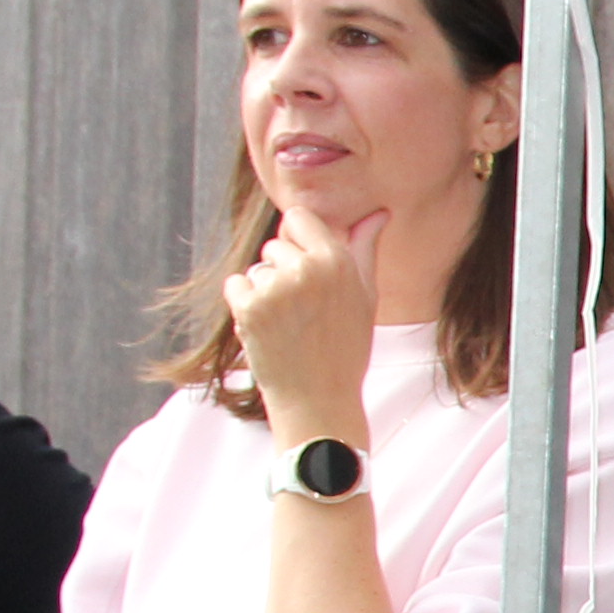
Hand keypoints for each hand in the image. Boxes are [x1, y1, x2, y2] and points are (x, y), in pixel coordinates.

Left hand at [227, 209, 386, 435]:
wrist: (319, 399)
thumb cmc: (345, 348)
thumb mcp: (364, 296)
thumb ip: (364, 249)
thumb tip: (377, 213)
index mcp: (337, 262)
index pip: (299, 217)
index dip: (299, 240)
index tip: (306, 268)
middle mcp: (306, 270)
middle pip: (275, 245)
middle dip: (282, 270)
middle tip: (303, 310)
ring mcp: (275, 288)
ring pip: (256, 269)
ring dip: (264, 291)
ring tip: (287, 324)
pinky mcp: (249, 306)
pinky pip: (236, 285)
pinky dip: (244, 304)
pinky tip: (267, 328)